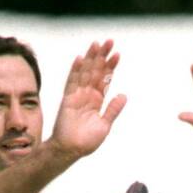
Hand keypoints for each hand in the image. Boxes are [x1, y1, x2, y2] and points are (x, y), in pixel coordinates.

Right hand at [49, 39, 126, 160]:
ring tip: (97, 44)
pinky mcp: (68, 99)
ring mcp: (77, 95)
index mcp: (97, 100)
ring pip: (85, 72)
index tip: (117, 54)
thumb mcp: (104, 125)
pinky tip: (81, 59)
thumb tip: (124, 95)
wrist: (71, 150)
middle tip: (109, 41)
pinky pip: (72, 82)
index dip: (111, 66)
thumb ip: (113, 110)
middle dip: (102, 56)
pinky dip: (76, 70)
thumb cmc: (87, 142)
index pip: (105, 79)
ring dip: (91, 58)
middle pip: (95, 71)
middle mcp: (87, 94)